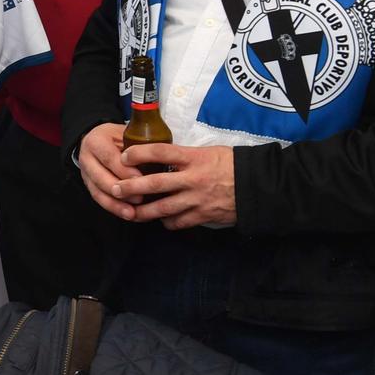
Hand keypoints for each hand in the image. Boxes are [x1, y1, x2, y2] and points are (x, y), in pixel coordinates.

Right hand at [77, 122, 147, 219]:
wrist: (102, 140)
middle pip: (101, 177)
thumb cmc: (120, 137)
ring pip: (98, 192)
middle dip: (121, 190)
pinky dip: (114, 208)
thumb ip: (138, 146)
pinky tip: (128, 215)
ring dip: (117, 204)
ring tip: (133, 213)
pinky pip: (99, 199)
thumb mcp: (128, 134)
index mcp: (96, 141)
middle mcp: (86, 157)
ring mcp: (85, 173)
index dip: (124, 170)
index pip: (109, 157)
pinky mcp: (88, 185)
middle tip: (141, 198)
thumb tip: (162, 161)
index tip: (142, 179)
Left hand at [117, 143, 237, 228]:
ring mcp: (198, 199)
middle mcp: (193, 178)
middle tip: (115, 189)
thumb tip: (161, 157)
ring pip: (163, 208)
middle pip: (155, 183)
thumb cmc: (232, 164)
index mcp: (194, 158)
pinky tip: (162, 220)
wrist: (260, 186)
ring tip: (129, 212)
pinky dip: (167, 222)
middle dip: (131, 187)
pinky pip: (179, 222)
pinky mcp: (204, 215)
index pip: (160, 152)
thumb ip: (185, 156)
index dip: (139, 153)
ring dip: (143, 211)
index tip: (124, 156)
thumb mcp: (209, 152)